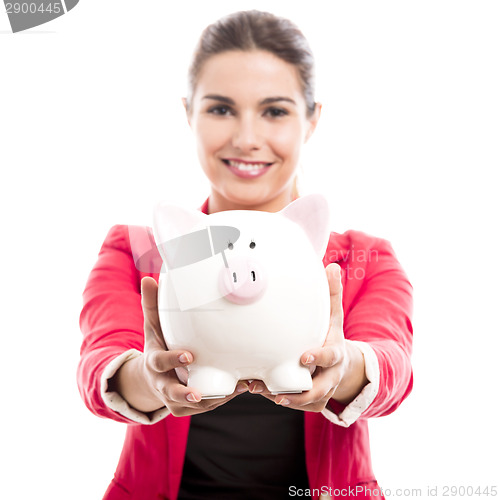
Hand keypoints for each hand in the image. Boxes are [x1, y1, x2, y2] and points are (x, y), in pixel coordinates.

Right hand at [110, 276, 247, 416]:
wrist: (151, 377)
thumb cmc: (158, 345)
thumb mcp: (153, 326)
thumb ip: (153, 305)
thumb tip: (149, 279)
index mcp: (154, 362)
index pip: (160, 362)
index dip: (173, 359)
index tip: (189, 355)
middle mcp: (161, 383)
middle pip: (171, 392)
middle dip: (185, 393)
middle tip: (199, 393)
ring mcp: (173, 399)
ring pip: (192, 405)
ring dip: (213, 398)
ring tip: (236, 388)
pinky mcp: (185, 408)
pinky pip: (203, 408)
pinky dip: (220, 400)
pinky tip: (238, 388)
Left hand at [248, 263, 367, 411]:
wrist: (344, 365)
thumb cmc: (331, 335)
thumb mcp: (334, 315)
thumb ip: (332, 293)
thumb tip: (332, 267)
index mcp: (336, 353)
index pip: (330, 357)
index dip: (319, 357)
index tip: (303, 356)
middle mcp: (330, 376)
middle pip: (318, 390)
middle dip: (297, 392)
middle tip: (275, 390)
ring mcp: (322, 392)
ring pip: (303, 401)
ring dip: (279, 397)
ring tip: (255, 387)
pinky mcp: (312, 402)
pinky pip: (295, 405)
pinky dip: (276, 398)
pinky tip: (256, 389)